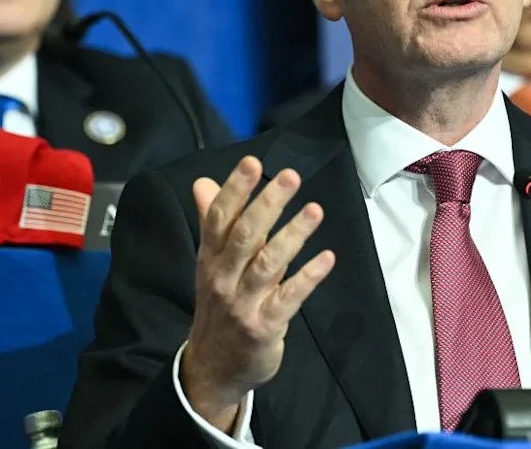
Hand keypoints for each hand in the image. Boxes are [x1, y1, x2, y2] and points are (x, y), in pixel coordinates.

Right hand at [180, 156, 335, 431]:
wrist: (213, 368)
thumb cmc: (219, 305)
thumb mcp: (210, 264)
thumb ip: (212, 222)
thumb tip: (203, 181)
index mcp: (210, 258)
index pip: (219, 218)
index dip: (234, 189)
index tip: (251, 162)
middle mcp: (223, 278)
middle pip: (244, 236)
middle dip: (267, 204)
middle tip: (290, 176)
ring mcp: (243, 303)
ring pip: (268, 264)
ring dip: (292, 235)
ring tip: (315, 210)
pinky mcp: (264, 327)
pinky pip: (288, 298)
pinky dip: (308, 277)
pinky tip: (327, 258)